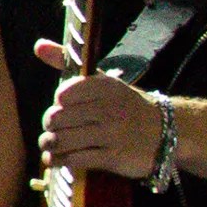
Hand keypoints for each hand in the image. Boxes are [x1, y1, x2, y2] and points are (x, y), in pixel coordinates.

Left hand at [32, 38, 167, 181]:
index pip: (63, 94)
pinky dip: (61, 160)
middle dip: (51, 125)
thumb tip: (39, 46)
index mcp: (105, 87)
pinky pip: (74, 159)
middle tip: (55, 129)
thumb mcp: (104, 83)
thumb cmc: (127, 108)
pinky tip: (59, 158)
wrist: (168, 134)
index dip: (59, 104)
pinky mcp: (114, 157)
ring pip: (62, 139)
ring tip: (51, 145)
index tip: (66, 108)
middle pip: (57, 118)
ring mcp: (112, 134)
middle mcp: (109, 109)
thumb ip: (69, 63)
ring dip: (50, 144)